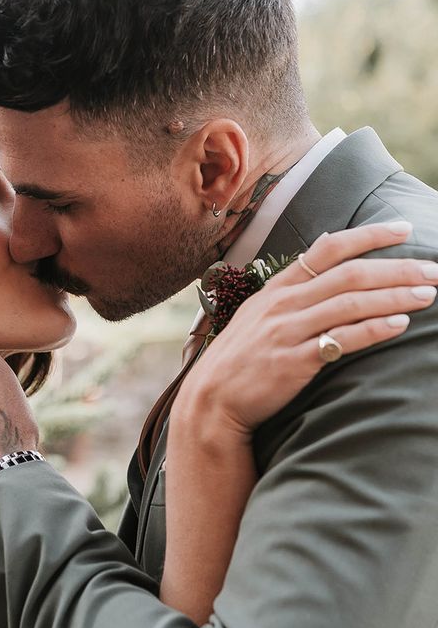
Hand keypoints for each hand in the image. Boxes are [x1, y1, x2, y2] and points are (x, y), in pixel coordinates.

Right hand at [176, 222, 437, 440]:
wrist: (211, 398)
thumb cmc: (239, 358)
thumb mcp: (257, 315)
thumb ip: (290, 291)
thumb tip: (320, 257)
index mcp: (276, 289)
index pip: (327, 249)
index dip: (367, 235)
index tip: (403, 228)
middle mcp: (283, 304)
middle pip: (348, 274)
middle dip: (396, 268)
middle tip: (433, 268)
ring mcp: (287, 332)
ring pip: (350, 303)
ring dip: (395, 296)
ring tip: (428, 294)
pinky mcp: (294, 362)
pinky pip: (341, 340)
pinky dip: (373, 330)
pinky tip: (400, 325)